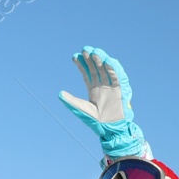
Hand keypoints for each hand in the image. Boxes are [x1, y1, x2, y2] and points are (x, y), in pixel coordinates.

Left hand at [57, 45, 149, 160]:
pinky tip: (106, 59)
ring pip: (105, 68)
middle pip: (96, 67)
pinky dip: (112, 67)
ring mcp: (111, 85)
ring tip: (93, 51)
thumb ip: (71, 101)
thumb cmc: (96, 121)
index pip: (87, 73)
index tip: (74, 57)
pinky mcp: (120, 88)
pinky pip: (117, 75)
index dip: (81, 64)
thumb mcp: (81, 108)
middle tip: (84, 50)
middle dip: (90, 58)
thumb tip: (59, 93)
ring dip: (100, 59)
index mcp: (93, 89)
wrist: (109, 128)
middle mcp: (102, 85)